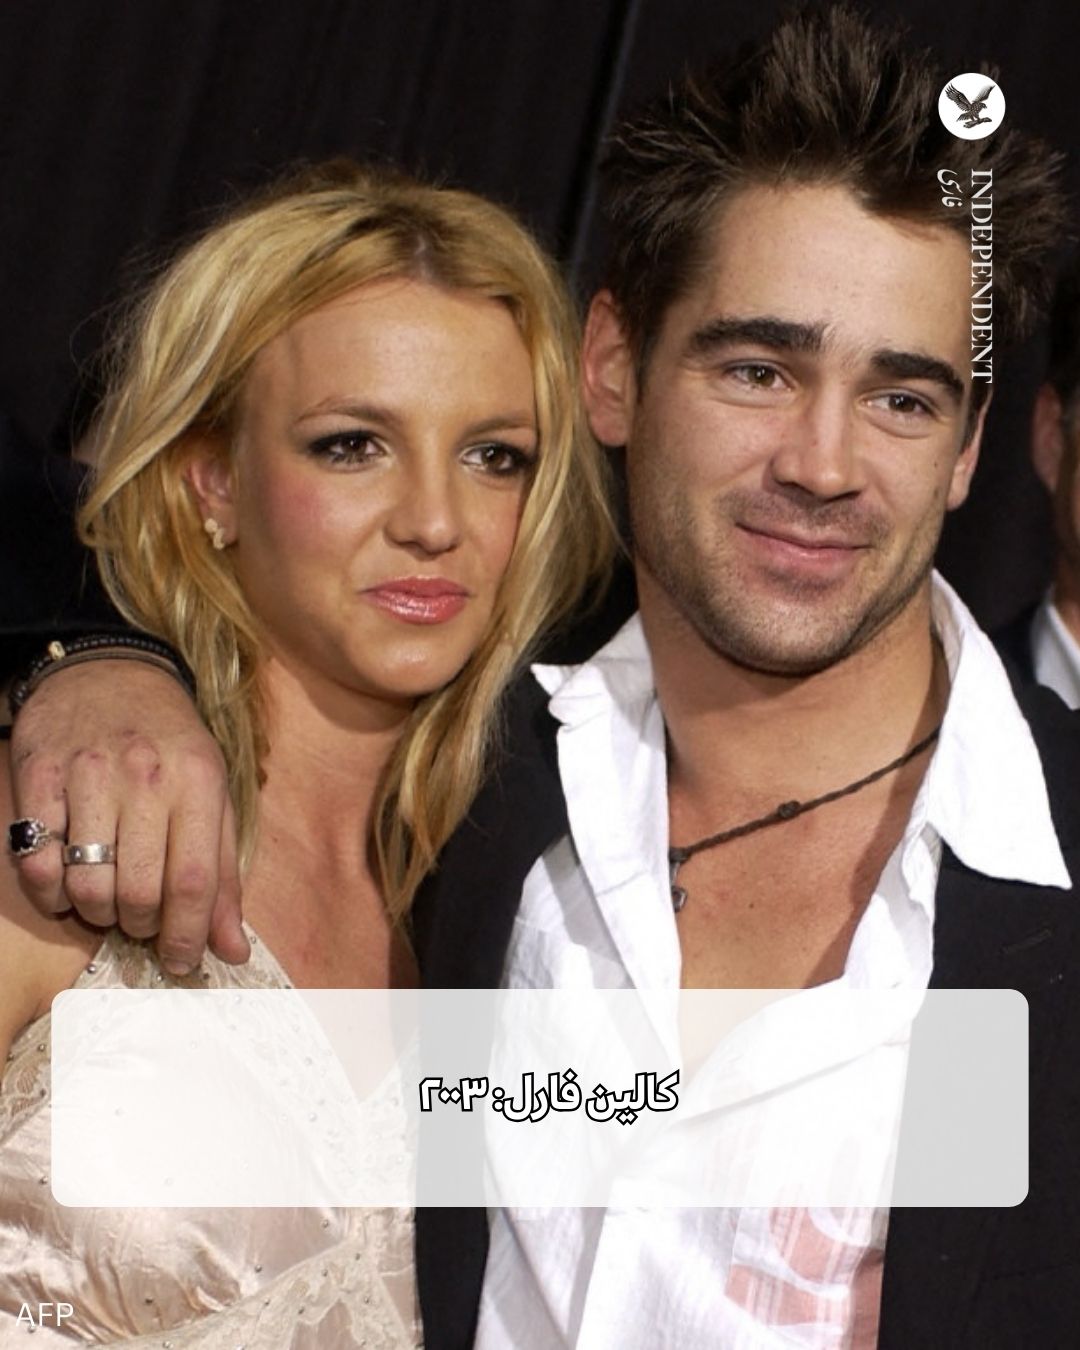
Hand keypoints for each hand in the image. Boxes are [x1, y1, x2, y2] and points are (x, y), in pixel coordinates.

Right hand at [9, 660, 247, 972]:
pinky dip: (50, 892)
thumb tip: (232, 950)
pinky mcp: (38, 775)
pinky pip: (36, 861)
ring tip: (106, 902)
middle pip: (140, 891)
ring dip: (96, 913)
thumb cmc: (170, 743)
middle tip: (142, 921)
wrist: (108, 671)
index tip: (181, 962)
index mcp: (199, 781)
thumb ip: (224, 874)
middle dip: (141, 926)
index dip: (187, 936)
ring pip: (87, 883)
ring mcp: (88, 774)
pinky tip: (65, 885)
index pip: (195, 881)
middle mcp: (146, 776)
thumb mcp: (213, 795)